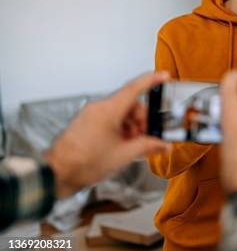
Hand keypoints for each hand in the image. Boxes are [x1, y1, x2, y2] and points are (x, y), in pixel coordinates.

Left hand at [45, 72, 171, 197]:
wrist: (57, 174)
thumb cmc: (84, 162)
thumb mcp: (124, 155)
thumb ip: (148, 146)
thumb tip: (163, 145)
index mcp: (109, 110)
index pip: (135, 88)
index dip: (152, 81)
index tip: (164, 76)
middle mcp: (99, 108)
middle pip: (130, 105)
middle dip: (143, 120)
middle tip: (149, 136)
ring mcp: (91, 116)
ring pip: (121, 114)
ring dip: (132, 127)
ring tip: (134, 146)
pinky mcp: (86, 125)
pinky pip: (110, 121)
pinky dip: (121, 130)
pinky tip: (124, 147)